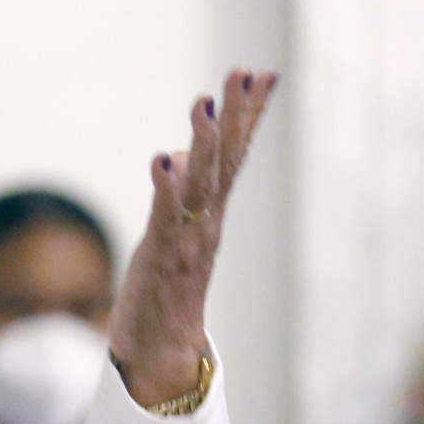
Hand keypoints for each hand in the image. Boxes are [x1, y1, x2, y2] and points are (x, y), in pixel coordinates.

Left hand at [108, 68, 276, 406]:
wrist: (161, 352)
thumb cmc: (164, 290)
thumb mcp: (171, 233)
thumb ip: (177, 194)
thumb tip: (173, 155)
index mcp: (210, 213)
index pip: (233, 155)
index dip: (248, 115)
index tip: (262, 73)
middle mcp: (206, 222)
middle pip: (224, 160)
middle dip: (235, 115)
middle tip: (244, 72)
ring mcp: (188, 240)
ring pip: (200, 183)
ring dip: (202, 143)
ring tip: (203, 102)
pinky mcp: (163, 259)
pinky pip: (166, 218)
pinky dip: (166, 190)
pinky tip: (162, 160)